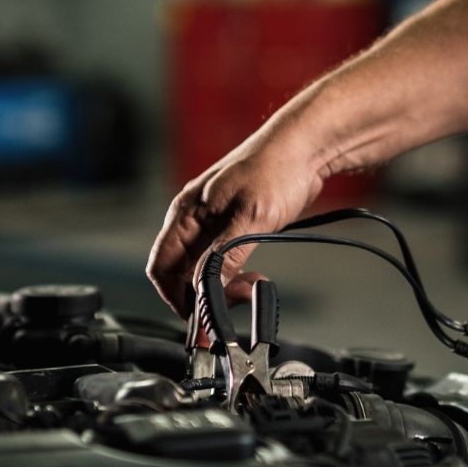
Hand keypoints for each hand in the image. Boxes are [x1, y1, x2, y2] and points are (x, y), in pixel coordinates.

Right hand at [145, 134, 328, 322]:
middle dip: (201, 294)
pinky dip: (233, 275)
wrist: (306, 147)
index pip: (161, 266)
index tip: (197, 319)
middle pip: (181, 272)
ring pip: (203, 268)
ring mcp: (214, 222)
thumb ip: (224, 255)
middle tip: (230, 306)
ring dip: (221, 286)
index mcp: (186, 212)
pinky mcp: (235, 225)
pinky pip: (223, 259)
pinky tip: (253, 277)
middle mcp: (194, 218)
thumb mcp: (250, 216)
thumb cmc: (276, 167)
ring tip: (248, 288)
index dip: (174, 296)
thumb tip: (204, 289)